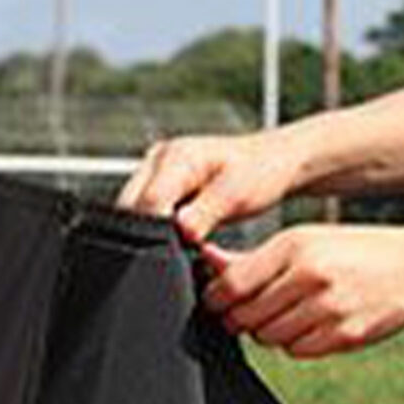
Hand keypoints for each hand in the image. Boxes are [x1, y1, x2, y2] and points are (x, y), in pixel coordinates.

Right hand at [119, 133, 302, 241]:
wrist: (272, 161)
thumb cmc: (262, 172)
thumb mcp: (238, 194)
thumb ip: (206, 213)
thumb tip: (181, 231)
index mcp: (177, 156)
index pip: (148, 200)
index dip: (157, 231)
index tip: (178, 247)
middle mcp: (159, 158)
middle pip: (131, 206)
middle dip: (148, 233)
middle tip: (182, 248)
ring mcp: (156, 169)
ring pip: (134, 209)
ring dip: (151, 229)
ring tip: (185, 239)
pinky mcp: (159, 183)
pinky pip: (145, 209)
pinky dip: (157, 225)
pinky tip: (179, 235)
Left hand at [197, 226, 403, 359]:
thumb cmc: (353, 251)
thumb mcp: (304, 241)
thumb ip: (253, 257)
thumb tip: (206, 261)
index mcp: (295, 246)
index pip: (232, 284)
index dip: (216, 298)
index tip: (218, 300)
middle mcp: (311, 276)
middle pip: (246, 316)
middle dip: (239, 317)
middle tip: (249, 310)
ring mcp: (330, 308)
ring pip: (269, 337)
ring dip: (268, 330)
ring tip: (287, 313)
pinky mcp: (345, 336)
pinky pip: (296, 351)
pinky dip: (295, 342)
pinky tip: (310, 324)